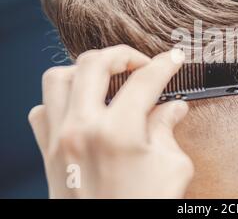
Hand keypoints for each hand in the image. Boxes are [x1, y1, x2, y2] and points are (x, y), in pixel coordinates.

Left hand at [28, 45, 193, 197]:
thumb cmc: (142, 208)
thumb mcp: (171, 169)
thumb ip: (169, 130)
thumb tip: (174, 108)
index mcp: (117, 132)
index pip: (145, 81)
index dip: (165, 64)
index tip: (174, 58)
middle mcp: (81, 129)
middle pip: (94, 63)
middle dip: (123, 55)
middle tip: (141, 64)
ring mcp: (58, 139)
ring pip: (58, 77)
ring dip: (85, 70)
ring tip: (107, 79)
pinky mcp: (46, 154)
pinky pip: (42, 109)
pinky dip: (60, 99)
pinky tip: (82, 106)